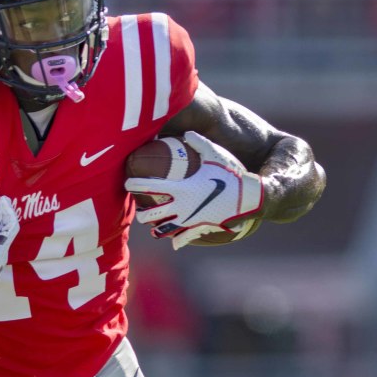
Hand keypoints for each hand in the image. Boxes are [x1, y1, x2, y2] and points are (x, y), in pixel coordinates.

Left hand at [125, 131, 263, 249]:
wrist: (249, 198)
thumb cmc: (231, 175)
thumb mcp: (214, 155)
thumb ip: (198, 142)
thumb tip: (187, 132)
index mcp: (181, 188)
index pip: (149, 186)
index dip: (135, 184)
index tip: (127, 182)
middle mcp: (181, 207)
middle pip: (151, 214)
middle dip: (142, 213)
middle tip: (139, 209)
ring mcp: (189, 220)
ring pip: (164, 230)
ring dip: (156, 229)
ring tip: (152, 226)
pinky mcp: (200, 228)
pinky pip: (184, 238)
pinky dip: (177, 241)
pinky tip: (173, 244)